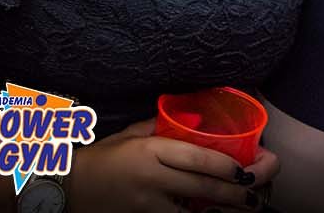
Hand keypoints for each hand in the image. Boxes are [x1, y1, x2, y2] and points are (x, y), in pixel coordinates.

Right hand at [69, 119, 277, 211]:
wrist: (66, 188)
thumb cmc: (101, 157)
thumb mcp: (131, 134)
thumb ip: (163, 128)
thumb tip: (195, 121)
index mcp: (150, 150)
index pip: (195, 157)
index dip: (224, 165)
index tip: (244, 168)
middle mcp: (151, 178)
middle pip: (201, 187)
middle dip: (234, 193)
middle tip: (257, 194)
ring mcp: (146, 204)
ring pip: (192, 212)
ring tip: (246, 210)